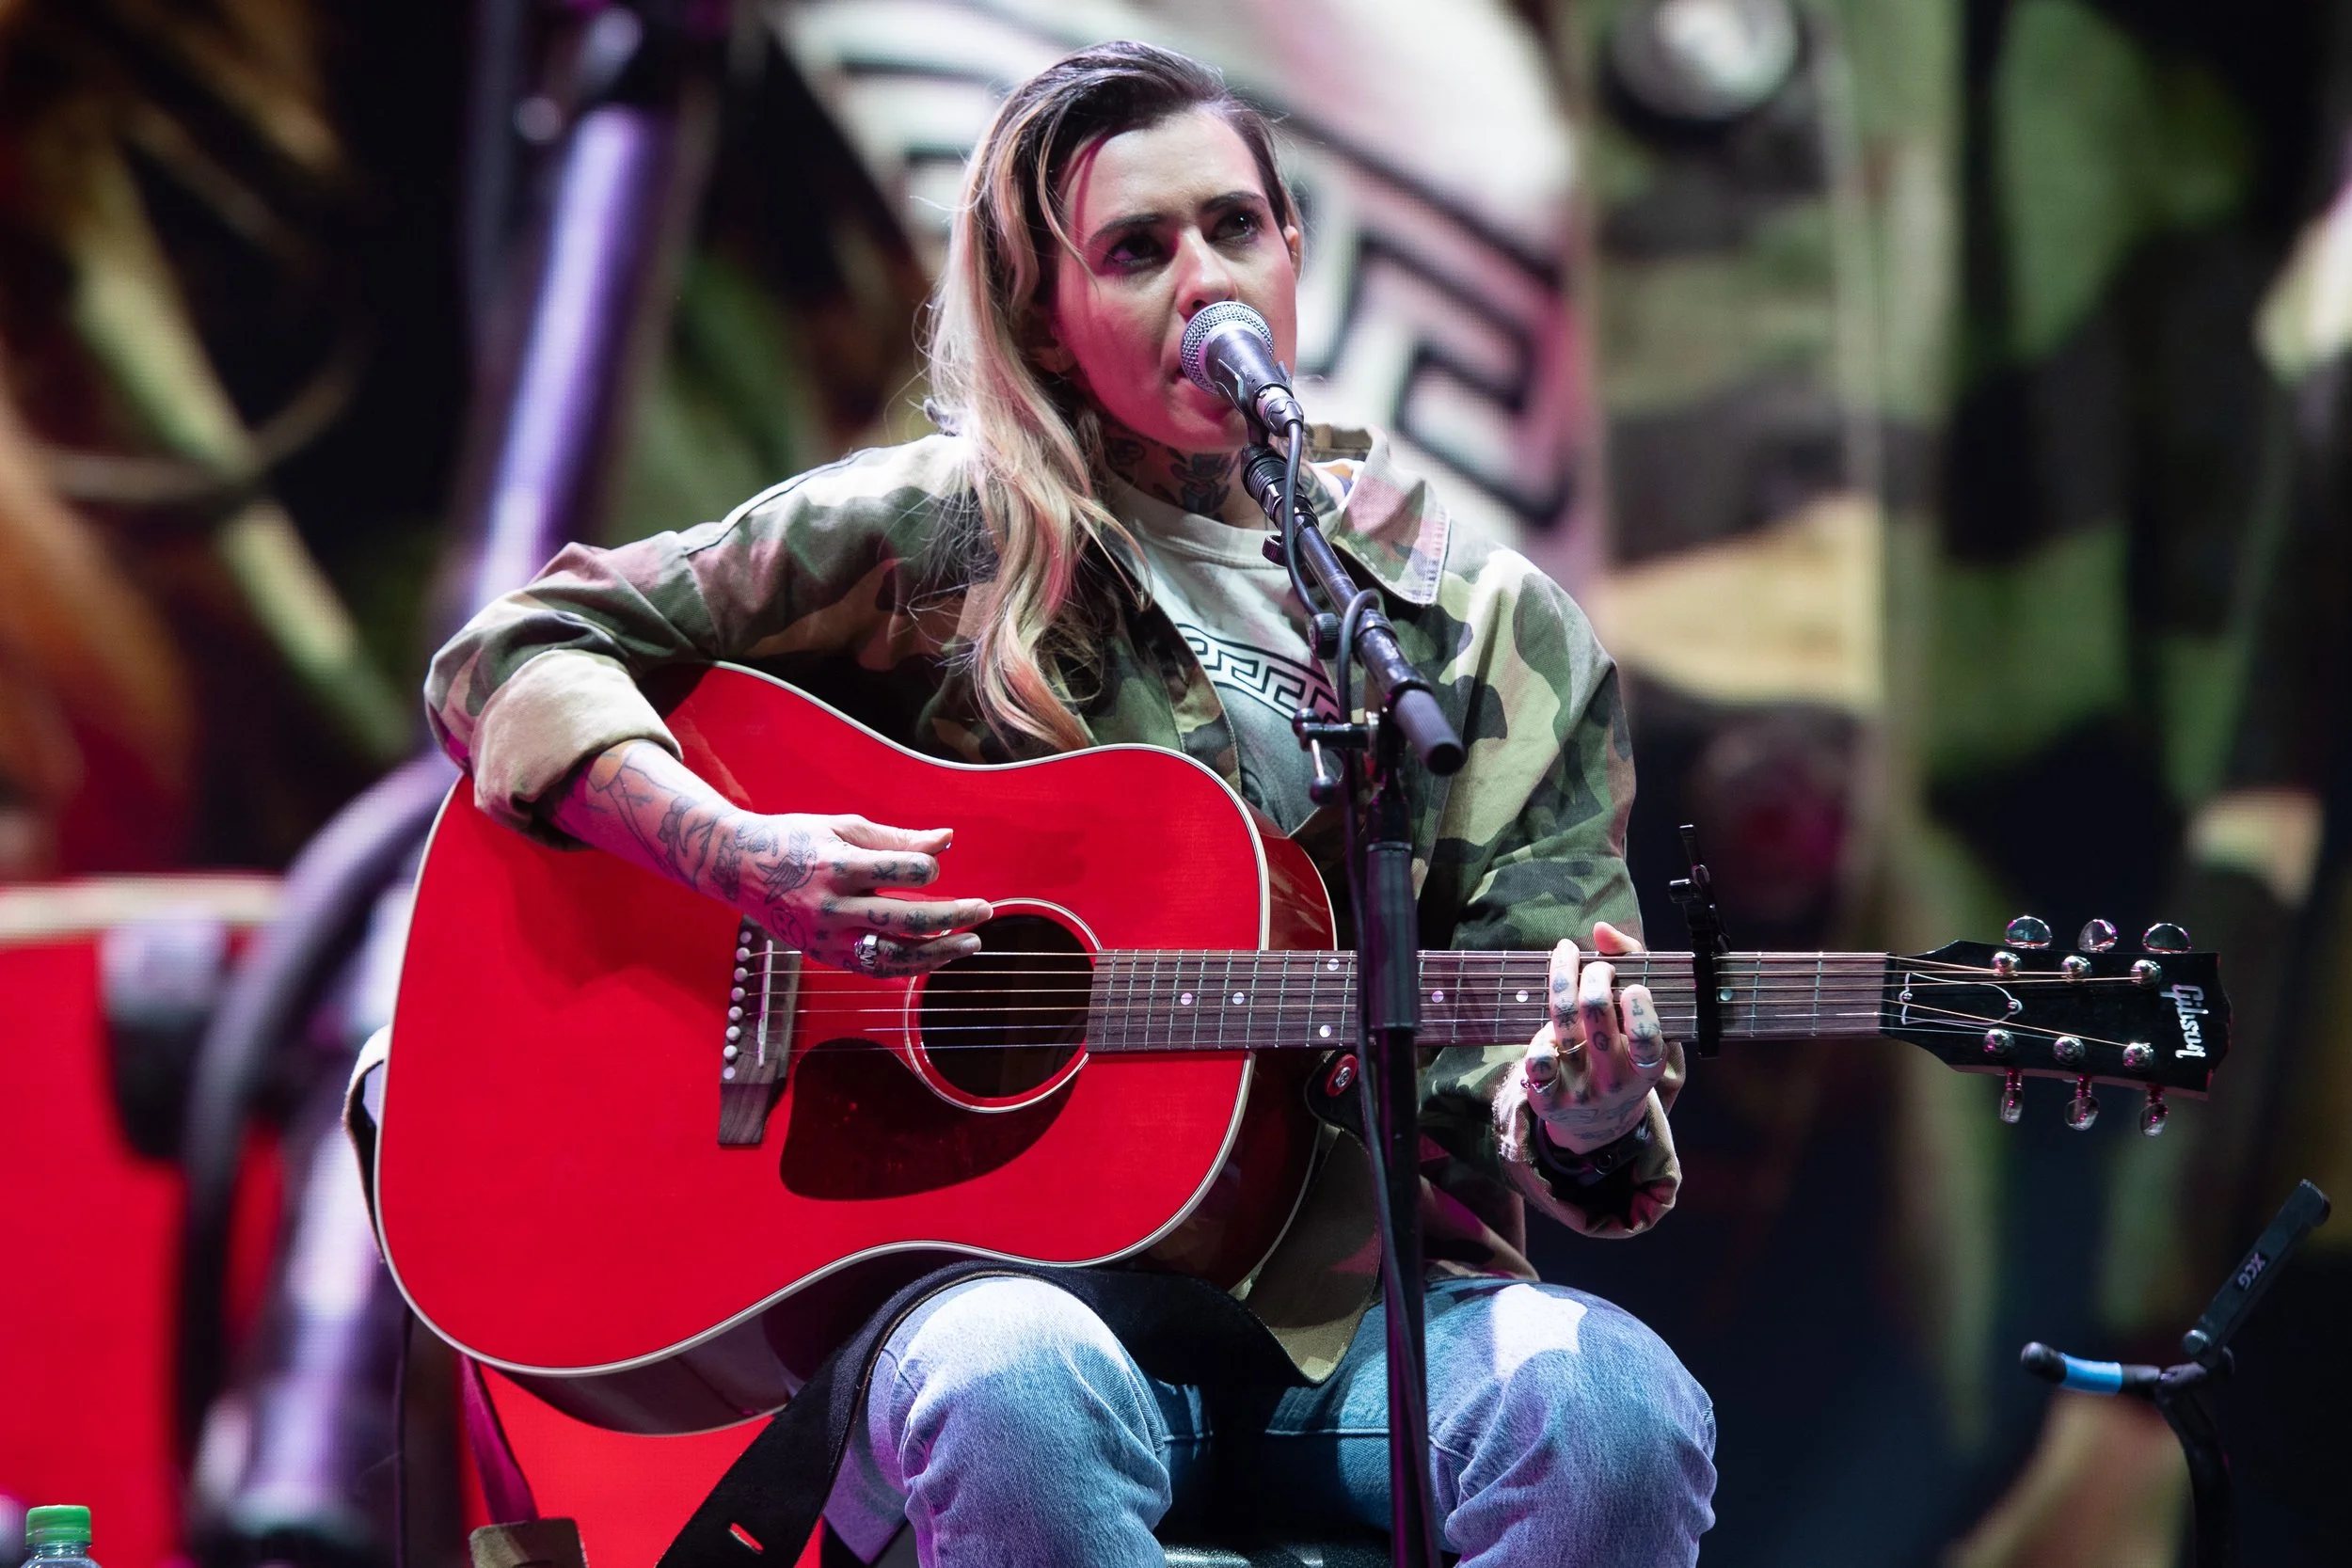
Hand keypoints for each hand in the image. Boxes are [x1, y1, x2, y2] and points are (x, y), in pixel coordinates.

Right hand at [724, 812, 992, 976]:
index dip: (928, 867)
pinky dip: (907, 965)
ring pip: (893, 956)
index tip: (933, 865)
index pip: (901, 870)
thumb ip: (898, 838)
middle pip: (905, 919)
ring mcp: (826, 938)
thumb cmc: (797, 840)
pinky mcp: (823, 956)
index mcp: (838, 866)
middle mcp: (832, 908)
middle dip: (952, 916)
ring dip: (938, 953)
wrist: (737, 868)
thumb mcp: (844, 827)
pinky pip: (873, 968)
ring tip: (971, 944)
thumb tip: (947, 839)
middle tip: (984, 911)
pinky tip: (934, 957)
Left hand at [1522, 921, 1670, 1153]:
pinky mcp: (1547, 1099)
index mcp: (1646, 1068)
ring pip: (1563, 1026)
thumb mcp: (1639, 1021)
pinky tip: (1549, 1024)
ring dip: (1563, 986)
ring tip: (1568, 965)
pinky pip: (1536, 1059)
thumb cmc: (1623, 1054)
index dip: (1639, 1011)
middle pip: (1596, 1015)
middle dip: (1593, 977)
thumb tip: (1601, 928)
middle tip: (1597, 966)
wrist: (1599, 1123)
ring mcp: (1580, 1091)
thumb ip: (1631, 966)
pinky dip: (1540, 1036)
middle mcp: (1615, 1082)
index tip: (1633, 987)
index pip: (1648, 1041)